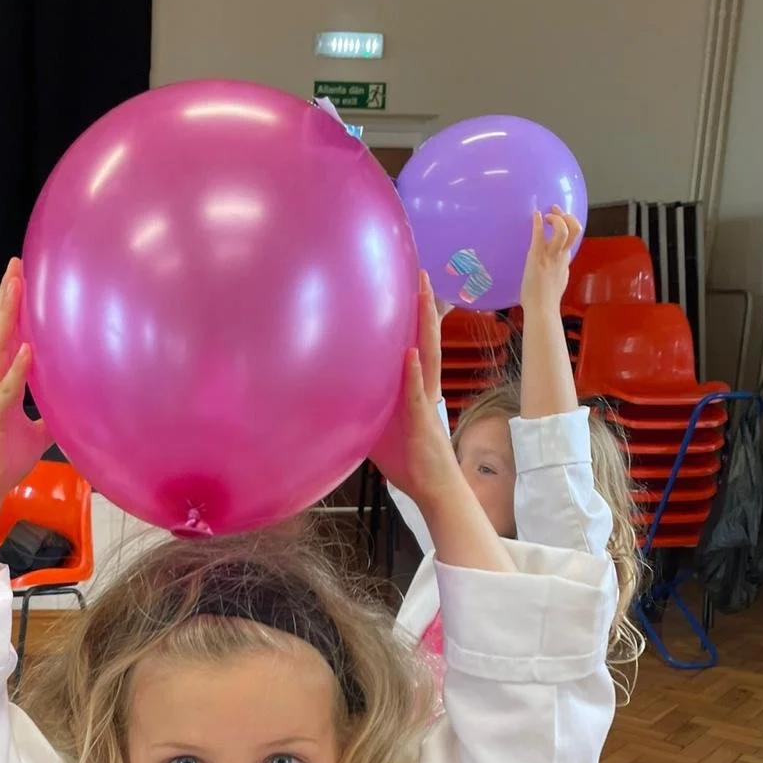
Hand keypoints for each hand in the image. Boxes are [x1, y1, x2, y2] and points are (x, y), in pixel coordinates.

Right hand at [0, 260, 51, 505]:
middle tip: (14, 263)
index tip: (20, 277)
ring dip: (6, 318)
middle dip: (5, 297)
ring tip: (14, 288)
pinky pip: (6, 389)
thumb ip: (47, 417)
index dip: (12, 308)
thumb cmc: (2, 462)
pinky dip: (17, 368)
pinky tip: (28, 349)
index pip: (7, 337)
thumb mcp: (35, 436)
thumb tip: (68, 410)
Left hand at [370, 272, 457, 502]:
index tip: (409, 287)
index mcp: (415, 388)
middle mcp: (425, 389)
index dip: (413, 317)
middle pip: (427, 339)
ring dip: (425, 326)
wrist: (433, 488)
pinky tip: (410, 354)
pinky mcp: (422, 421)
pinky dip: (414, 373)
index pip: (416, 345)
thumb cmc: (407, 460)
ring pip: (429, 356)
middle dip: (424, 306)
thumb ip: (361, 408)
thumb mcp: (375, 429)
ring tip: (423, 296)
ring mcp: (426, 402)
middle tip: (420, 273)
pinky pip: (417, 394)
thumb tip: (329, 397)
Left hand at [520, 207, 582, 313]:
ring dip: (556, 218)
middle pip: (574, 229)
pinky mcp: (537, 257)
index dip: (569, 224)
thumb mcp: (558, 281)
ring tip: (547, 216)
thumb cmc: (545, 300)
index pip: (574, 237)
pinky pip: (540, 236)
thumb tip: (557, 268)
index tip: (561, 217)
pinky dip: (538, 223)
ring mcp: (550, 255)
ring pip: (562, 230)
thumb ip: (559, 270)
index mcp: (565, 260)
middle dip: (566, 216)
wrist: (541, 309)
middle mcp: (561, 255)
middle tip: (555, 210)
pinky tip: (535, 215)